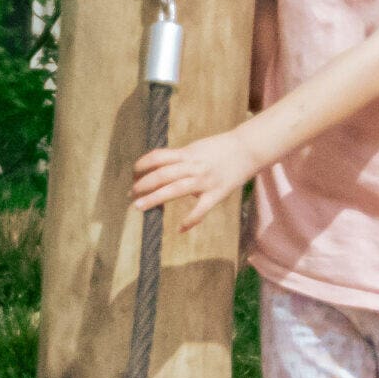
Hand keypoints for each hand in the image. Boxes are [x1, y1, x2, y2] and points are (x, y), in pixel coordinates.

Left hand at [130, 129, 260, 228]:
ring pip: (175, 189)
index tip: (133, 173)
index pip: (158, 157)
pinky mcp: (217, 193)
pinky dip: (190, 220)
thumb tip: (160, 169)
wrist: (248, 149)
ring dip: (154, 198)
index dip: (142, 165)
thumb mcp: (196, 148)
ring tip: (139, 207)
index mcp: (187, 154)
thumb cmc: (220, 149)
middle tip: (131, 194)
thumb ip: (180, 159)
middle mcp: (193, 166)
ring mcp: (205, 180)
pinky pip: (200, 209)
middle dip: (143, 185)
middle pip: (162, 175)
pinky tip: (180, 228)